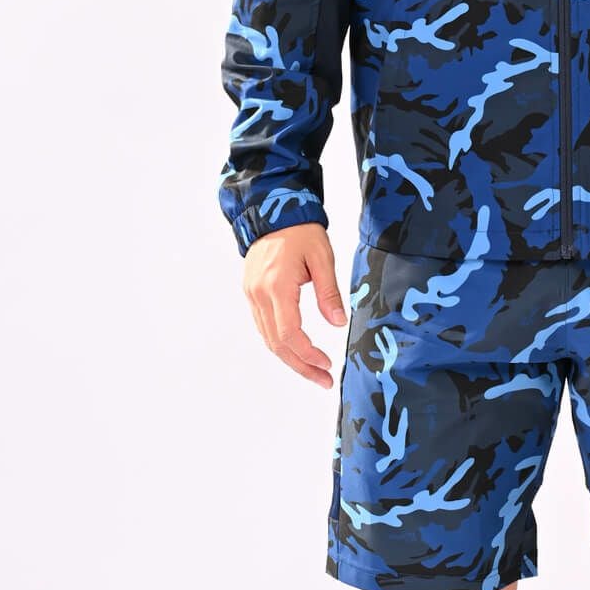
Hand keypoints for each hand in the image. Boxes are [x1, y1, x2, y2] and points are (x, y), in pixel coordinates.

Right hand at [242, 222, 348, 387]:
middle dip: (300, 365)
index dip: (308, 355)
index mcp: (277, 286)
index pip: (289, 334)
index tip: (326, 365)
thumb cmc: (301, 231)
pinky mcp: (251, 292)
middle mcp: (259, 294)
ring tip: (313, 370)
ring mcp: (251, 294)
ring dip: (289, 358)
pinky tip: (296, 349)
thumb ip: (329, 292)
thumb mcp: (322, 257)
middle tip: (322, 380)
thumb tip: (338, 324)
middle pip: (276, 343)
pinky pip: (263, 325)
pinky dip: (279, 342)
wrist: (274, 210)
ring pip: (267, 337)